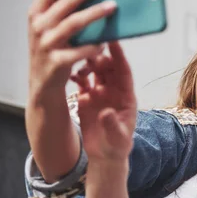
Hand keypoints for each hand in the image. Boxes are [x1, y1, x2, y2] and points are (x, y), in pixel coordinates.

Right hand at [27, 0, 115, 102]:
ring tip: (113, 7)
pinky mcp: (57, 62)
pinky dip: (94, 46)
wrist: (43, 83)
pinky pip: (80, 50)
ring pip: (74, 23)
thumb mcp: (52, 28)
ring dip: (96, 12)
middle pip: (67, 1)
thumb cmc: (54, 51)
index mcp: (37, 13)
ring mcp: (47, 44)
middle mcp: (39, 26)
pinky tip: (105, 43)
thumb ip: (65, 12)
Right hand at [71, 42, 136, 161]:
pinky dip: (77, 75)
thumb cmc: (117, 146)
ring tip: (80, 67)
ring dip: (88, 65)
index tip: (113, 41)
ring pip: (95, 71)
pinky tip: (70, 74)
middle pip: (109, 67)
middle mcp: (114, 91)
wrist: (105, 155)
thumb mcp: (117, 137)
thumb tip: (106, 112)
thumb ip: (113, 124)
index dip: (119, 56)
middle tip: (89, 51)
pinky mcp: (87, 98)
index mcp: (126, 96)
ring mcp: (100, 93)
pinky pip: (82, 82)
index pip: (124, 71)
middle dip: (100, 57)